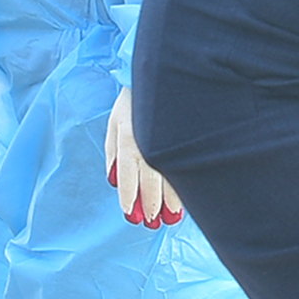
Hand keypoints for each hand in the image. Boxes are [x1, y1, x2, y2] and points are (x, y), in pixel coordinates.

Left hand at [103, 92, 182, 227]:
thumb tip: (114, 181)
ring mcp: (168, 140)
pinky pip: (184, 167)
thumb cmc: (135, 102)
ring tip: (170, 218)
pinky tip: (185, 198)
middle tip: (151, 223)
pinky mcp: (185, 138)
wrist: (162, 75)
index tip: (131, 214)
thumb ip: (113, 153)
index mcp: (127, 138)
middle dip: (150, 204)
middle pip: (150, 180)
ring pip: (170, 176)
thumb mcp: (115, 123)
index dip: (129, 196)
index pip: (128, 175)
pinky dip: (184, 185)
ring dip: (171, 200)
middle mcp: (148, 142)